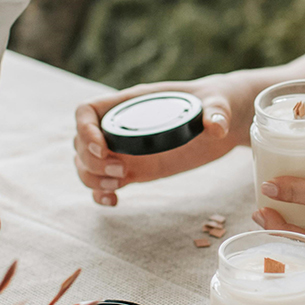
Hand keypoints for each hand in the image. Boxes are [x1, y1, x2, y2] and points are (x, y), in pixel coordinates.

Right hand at [74, 76, 243, 206]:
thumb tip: (216, 127)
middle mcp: (122, 126)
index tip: (102, 149)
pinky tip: (114, 201)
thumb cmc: (216, 102)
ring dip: (92, 179)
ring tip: (117, 187)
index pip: (87, 110)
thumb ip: (215, 113)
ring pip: (87, 164)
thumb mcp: (218, 104)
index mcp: (131, 103)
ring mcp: (126, 149)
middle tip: (122, 172)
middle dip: (91, 162)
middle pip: (80, 142)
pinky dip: (101, 194)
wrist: (223, 120)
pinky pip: (105, 182)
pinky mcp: (136, 168)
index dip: (85, 130)